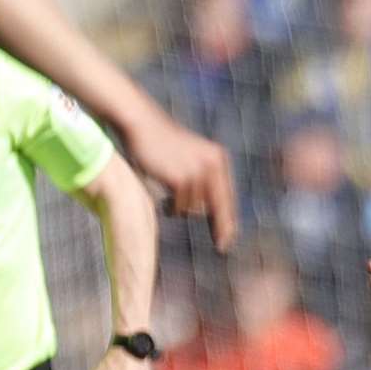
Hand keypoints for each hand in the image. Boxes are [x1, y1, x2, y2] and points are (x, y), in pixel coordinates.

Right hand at [124, 109, 236, 251]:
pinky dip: (172, 207)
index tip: (229, 239)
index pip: (227, 196)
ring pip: (195, 208)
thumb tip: (210, 213)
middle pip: (220, 207)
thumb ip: (203, 180)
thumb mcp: (189, 159)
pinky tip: (164, 200)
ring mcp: (197, 172)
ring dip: (182, 208)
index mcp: (217, 159)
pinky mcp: (181, 180)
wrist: (141, 124)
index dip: (228, 220)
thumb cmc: (161, 145)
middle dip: (220, 227)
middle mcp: (212, 166)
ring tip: (170, 198)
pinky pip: (180, 207)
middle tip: (222, 245)